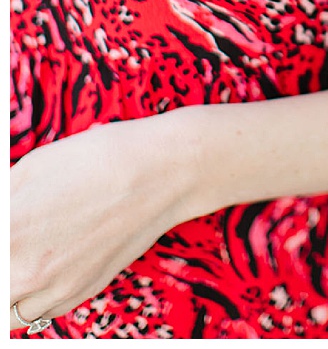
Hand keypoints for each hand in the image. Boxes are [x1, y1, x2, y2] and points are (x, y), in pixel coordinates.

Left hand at [11, 112, 203, 329]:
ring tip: (18, 262)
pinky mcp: (82, 292)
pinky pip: (37, 315)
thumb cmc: (101, 157)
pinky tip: (38, 273)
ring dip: (8, 289)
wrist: (166, 171)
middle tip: (11, 245)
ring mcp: (56, 287)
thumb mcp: (32, 167)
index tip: (7, 226)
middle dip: (2, 265)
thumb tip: (2, 215)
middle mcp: (26, 270)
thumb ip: (3, 199)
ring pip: (7, 313)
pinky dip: (30, 300)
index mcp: (8, 233)